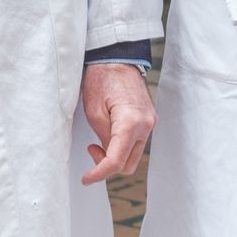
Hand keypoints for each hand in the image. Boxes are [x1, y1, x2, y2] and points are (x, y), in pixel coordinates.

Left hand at [80, 61, 155, 184]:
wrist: (117, 57)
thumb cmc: (102, 78)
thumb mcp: (93, 112)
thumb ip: (102, 138)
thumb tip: (106, 155)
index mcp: (131, 122)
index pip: (116, 161)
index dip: (99, 174)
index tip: (86, 179)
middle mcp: (146, 125)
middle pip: (129, 164)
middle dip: (108, 166)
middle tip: (91, 150)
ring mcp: (150, 123)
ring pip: (133, 155)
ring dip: (115, 156)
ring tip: (97, 141)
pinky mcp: (148, 120)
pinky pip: (136, 143)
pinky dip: (122, 146)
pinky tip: (109, 135)